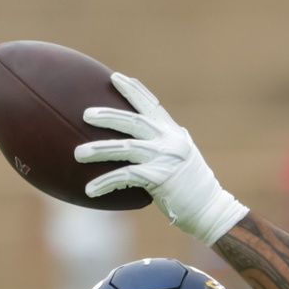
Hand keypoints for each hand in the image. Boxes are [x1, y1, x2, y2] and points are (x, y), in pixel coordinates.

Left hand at [74, 72, 248, 245]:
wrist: (210, 210)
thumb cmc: (193, 188)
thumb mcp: (183, 158)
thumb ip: (167, 144)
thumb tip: (149, 138)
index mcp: (174, 134)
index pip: (151, 105)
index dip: (133, 90)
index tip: (115, 77)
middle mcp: (170, 141)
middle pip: (134, 122)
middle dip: (108, 116)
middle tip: (85, 114)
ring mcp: (165, 158)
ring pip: (127, 148)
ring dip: (100, 150)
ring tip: (77, 154)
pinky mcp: (160, 179)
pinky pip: (126, 177)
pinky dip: (106, 182)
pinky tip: (90, 190)